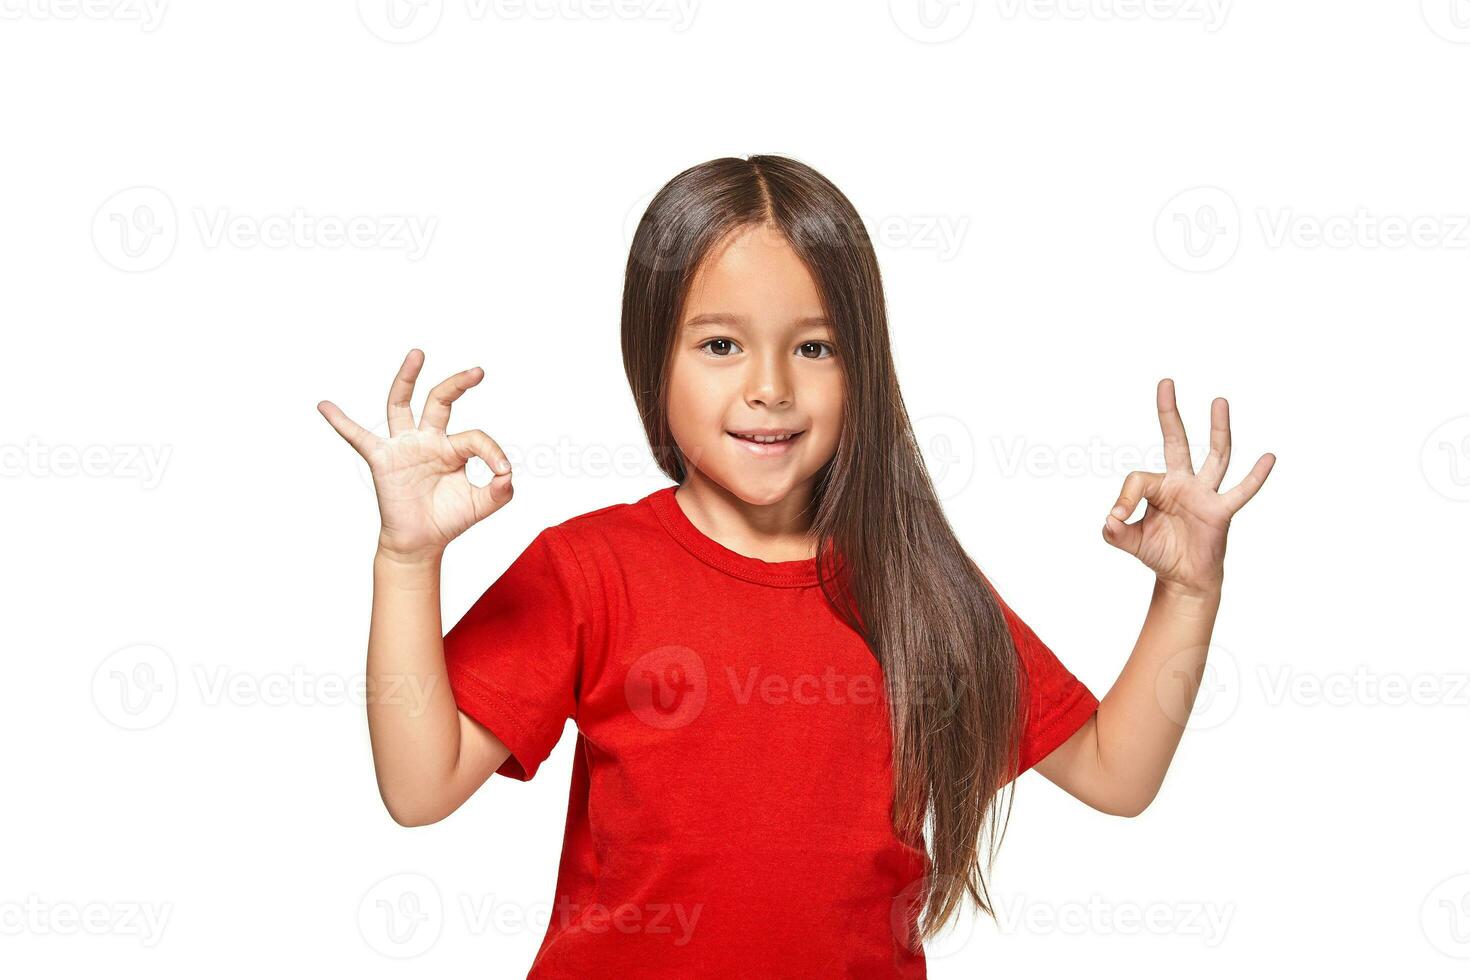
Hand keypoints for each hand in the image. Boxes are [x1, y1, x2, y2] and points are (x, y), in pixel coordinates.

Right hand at [318, 349, 513, 562]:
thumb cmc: (449, 519)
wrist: (422, 542)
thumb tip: (508, 473)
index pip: (475, 437)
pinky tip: (325, 406)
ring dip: (407, 379)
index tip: (502, 470)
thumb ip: (501, 490)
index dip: (492, 451)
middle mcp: (427, 440)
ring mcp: (403, 446)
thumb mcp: (483, 504)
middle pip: (439, 401)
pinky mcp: (382, 460)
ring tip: (418, 355)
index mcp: (452, 448)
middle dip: (457, 385)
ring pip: (401, 405)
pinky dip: (341, 422)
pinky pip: (358, 438)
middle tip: (478, 372)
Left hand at [1101, 379, 1274, 598]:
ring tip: (1219, 401)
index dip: (1124, 498)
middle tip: (1165, 382)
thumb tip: (1110, 518)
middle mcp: (1183, 483)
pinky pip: (1241, 492)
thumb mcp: (1130, 542)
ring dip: (1217, 429)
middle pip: (1177, 441)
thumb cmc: (1159, 553)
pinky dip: (1255, 477)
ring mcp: (1204, 495)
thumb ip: (1115, 531)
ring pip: (1215, 456)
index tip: (1117, 518)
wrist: (1183, 578)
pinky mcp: (1221, 511)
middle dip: (1169, 414)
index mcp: (1159, 487)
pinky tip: (1268, 457)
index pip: (1138, 479)